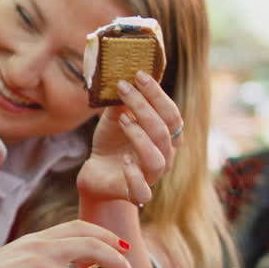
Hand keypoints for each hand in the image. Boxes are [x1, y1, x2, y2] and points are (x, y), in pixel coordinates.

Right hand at [0, 220, 134, 267]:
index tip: (118, 247)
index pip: (75, 227)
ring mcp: (38, 264)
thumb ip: (27, 265)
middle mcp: (38, 246)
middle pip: (90, 238)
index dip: (102, 235)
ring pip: (92, 262)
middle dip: (117, 255)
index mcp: (31, 240)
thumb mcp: (6, 266)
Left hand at [78, 70, 184, 204]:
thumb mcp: (116, 117)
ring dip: (139, 136)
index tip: (138, 74)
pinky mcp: (136, 193)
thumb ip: (123, 101)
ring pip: (157, 159)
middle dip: (144, 107)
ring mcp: (152, 176)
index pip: (171, 114)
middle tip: (124, 87)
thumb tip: (125, 76)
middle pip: (164, 132)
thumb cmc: (112, 142)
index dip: (157, 94)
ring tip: (122, 119)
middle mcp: (165, 156)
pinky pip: (142, 189)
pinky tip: (122, 160)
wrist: (97, 173)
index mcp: (167, 136)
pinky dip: (133, 173)